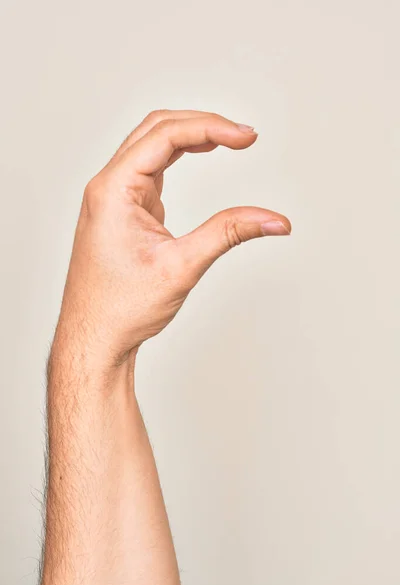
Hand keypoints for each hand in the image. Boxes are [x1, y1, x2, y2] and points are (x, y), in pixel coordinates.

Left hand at [55, 109, 290, 367]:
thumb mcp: (182, 267)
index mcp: (113, 191)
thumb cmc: (122, 308)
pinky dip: (178, 157)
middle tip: (244, 136)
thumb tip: (274, 220)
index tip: (247, 138)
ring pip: (151, 146)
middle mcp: (108, 187)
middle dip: (202, 125)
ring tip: (229, 140)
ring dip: (190, 137)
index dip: (210, 128)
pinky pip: (151, 169)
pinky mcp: (123, 210)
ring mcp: (113, 197)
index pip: (164, 136)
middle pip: (156, 130)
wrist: (94, 337)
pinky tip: (202, 156)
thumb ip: (229, 234)